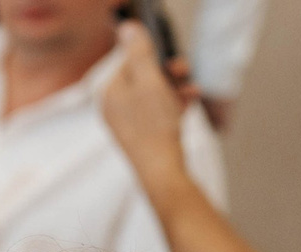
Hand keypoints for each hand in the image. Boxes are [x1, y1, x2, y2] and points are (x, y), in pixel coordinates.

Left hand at [101, 21, 195, 186]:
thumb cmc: (155, 128)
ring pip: (154, 96)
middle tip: (184, 70)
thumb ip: (139, 52)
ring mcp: (129, 126)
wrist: (163, 174)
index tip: (171, 62)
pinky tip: (189, 104)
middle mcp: (114, 110)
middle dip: (167, 73)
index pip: (129, 62)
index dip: (153, 58)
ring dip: (175, 89)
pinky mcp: (144, 139)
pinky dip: (174, 106)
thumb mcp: (149, 81)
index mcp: (109, 94)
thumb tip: (128, 28)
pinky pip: (159, 114)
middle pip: (143, 78)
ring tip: (191, 90)